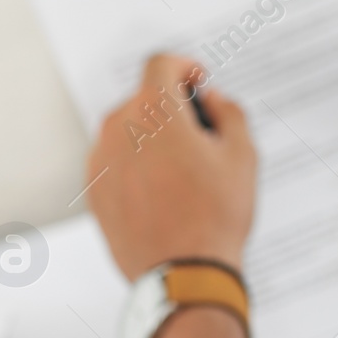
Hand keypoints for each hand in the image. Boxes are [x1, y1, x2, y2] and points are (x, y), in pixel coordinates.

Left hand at [86, 55, 257, 280]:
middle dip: (173, 109)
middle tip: (203, 138)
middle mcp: (118, 127)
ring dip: (153, 139)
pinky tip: (164, 195)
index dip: (185, 65)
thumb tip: (212, 100)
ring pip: (128, 132)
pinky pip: (116, 163)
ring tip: (184, 174)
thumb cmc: (215, 215)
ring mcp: (100, 160)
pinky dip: (137, 166)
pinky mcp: (94, 190)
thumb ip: (229, 111)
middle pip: (145, 99)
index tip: (198, 81)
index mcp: (153, 110)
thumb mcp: (243, 155)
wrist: (183, 274)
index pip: (160, 63)